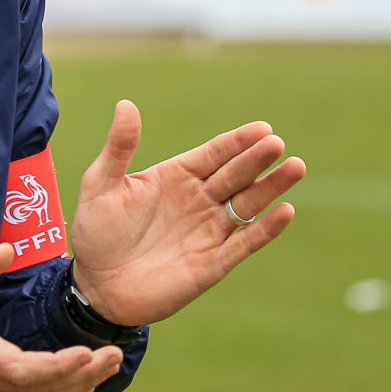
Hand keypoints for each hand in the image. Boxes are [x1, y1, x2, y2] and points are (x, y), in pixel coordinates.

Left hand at [68, 101, 305, 326]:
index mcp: (175, 177)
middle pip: (235, 175)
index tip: (262, 128)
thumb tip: (126, 104)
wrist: (95, 287)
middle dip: (257, 159)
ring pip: (247, 204)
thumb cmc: (95, 233)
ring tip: (295, 167)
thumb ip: (119, 148)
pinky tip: (284, 211)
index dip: (237, 142)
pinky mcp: (213, 263)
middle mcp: (198, 200)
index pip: (213, 154)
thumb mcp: (101, 185)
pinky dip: (265, 229)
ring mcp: (208, 231)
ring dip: (271, 187)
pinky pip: (244, 243)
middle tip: (277, 144)